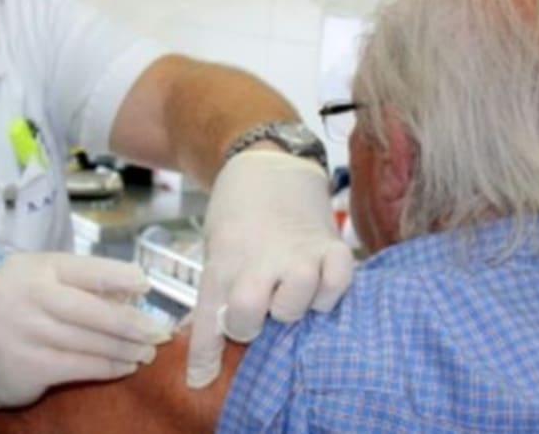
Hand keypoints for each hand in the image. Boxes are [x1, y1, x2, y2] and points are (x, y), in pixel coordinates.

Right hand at [0, 252, 170, 407]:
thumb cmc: (20, 310)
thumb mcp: (40, 283)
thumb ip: (79, 283)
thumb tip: (133, 292)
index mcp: (32, 267)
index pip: (84, 269)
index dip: (119, 276)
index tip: (147, 285)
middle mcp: (25, 296)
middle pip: (90, 310)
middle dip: (131, 322)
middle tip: (159, 331)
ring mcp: (23, 332)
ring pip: (88, 342)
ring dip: (124, 349)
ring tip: (147, 352)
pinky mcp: (26, 366)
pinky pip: (78, 367)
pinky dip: (107, 367)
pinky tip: (124, 366)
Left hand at [187, 150, 354, 387]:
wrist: (268, 160)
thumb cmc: (238, 210)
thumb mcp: (216, 247)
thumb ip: (218, 290)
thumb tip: (211, 335)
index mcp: (223, 259)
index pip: (209, 316)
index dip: (204, 354)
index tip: (201, 378)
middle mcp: (259, 259)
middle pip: (247, 315)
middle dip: (248, 324)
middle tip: (254, 311)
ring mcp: (297, 252)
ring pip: (293, 305)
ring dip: (289, 309)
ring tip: (287, 292)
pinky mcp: (330, 244)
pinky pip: (337, 283)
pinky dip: (329, 291)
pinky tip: (319, 284)